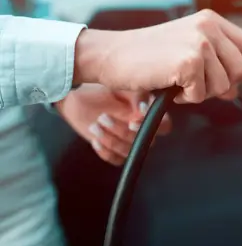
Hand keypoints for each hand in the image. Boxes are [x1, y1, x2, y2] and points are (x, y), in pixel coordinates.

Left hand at [55, 84, 170, 165]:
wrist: (75, 95)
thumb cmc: (98, 87)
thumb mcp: (118, 85)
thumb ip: (136, 95)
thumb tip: (144, 109)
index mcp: (146, 111)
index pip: (163, 124)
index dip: (151, 126)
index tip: (132, 119)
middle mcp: (140, 127)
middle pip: (145, 140)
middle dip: (123, 132)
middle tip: (104, 117)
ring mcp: (127, 139)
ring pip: (129, 150)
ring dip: (111, 140)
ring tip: (95, 124)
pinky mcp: (113, 149)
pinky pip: (115, 159)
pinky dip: (105, 151)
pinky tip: (95, 138)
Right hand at [74, 9, 241, 102]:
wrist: (113, 55)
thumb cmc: (147, 56)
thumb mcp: (187, 52)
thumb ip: (216, 67)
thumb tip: (235, 91)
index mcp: (211, 19)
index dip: (240, 69)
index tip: (222, 77)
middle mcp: (208, 27)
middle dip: (221, 84)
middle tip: (195, 82)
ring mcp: (199, 43)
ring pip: (223, 86)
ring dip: (201, 92)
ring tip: (178, 81)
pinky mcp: (188, 62)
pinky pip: (202, 95)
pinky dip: (186, 98)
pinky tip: (169, 84)